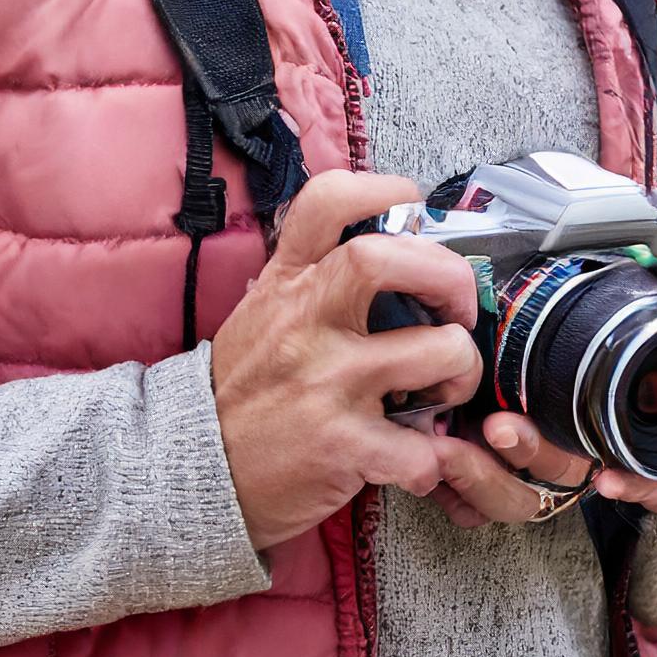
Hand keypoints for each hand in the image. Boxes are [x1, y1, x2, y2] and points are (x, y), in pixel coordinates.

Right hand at [210, 171, 482, 551]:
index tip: (414, 209)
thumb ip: (311, 274)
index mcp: (288, 282)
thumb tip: (384, 238)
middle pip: (387, 259)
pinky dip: (435, 458)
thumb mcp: (263, 310)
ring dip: (463, 372)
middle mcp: (305, 321)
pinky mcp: (342, 447)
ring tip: (448, 387)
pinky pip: (423, 449)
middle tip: (459, 309)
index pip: (327, 201)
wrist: (193, 468)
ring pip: (439, 352)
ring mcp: (325, 383)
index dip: (384, 189)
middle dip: (451, 278)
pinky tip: (419, 457)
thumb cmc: (245, 387)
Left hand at [426, 219, 656, 528]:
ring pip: (520, 495)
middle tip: (500, 431)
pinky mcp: (515, 450)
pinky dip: (464, 488)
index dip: (641, 486)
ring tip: (454, 448)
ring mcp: (561, 455)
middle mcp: (612, 458)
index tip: (615, 480)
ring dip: (487, 479)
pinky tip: (440, 464)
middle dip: (533, 464)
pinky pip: (486, 492)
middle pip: (570, 480)